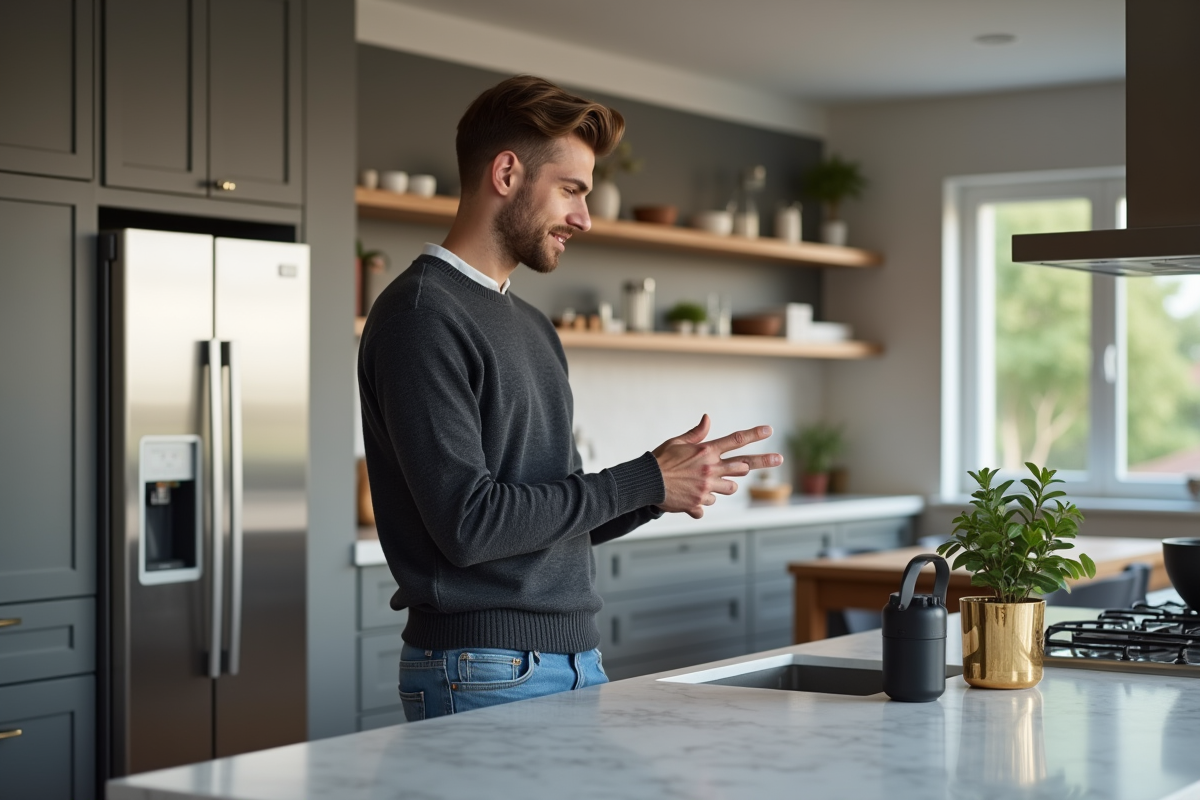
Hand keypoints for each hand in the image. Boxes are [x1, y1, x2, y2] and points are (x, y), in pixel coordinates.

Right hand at [652, 414, 781, 518]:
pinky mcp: (698, 503)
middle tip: (778, 458)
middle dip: (762, 461)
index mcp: (706, 451)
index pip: (735, 440)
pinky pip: (709, 504)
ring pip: (730, 487)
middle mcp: (710, 469)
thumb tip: (708, 418)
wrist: (646, 483)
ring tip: (710, 482)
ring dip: (726, 484)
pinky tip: (690, 498)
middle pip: (744, 465)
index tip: (769, 430)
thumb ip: (696, 434)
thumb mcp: (677, 442)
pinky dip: (703, 501)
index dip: (754, 434)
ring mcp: (706, 488)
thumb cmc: (660, 460)